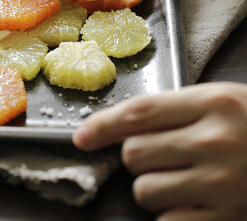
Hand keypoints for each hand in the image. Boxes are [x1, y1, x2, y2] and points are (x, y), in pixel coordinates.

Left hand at [73, 82, 246, 219]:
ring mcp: (221, 183)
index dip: (102, 124)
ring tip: (179, 176)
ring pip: (145, 190)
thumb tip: (122, 125)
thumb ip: (172, 109)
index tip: (82, 136)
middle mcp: (213, 142)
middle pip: (134, 154)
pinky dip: (170, 213)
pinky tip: (191, 199)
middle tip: (158, 153)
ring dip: (151, 185)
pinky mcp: (226, 217)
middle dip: (135, 156)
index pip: (138, 112)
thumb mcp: (218, 100)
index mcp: (210, 103)